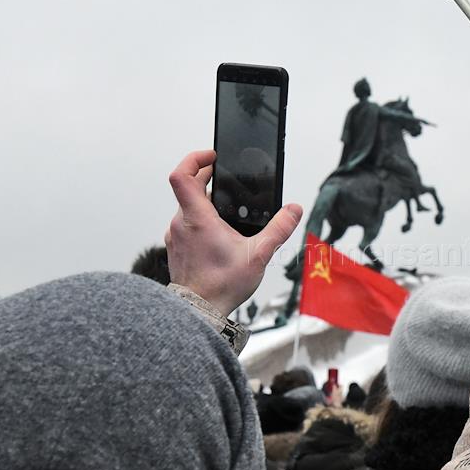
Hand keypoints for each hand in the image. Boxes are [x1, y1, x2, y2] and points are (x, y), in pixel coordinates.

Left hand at [165, 150, 302, 315]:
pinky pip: (185, 225)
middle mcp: (181, 223)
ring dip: (205, 203)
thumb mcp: (259, 254)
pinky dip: (199, 221)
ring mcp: (175, 236)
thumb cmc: (222, 285)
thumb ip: (279, 229)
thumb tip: (294, 210)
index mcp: (197, 218)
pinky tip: (218, 234)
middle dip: (207, 180)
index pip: (182, 174)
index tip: (212, 157)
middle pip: (187, 188)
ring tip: (227, 212)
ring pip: (187, 208)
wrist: (199, 312)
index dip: (195, 159)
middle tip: (226, 181)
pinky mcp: (176, 249)